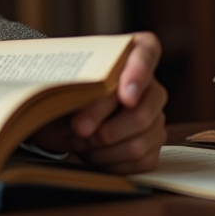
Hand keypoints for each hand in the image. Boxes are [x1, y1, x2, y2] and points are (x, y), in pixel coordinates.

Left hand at [28, 31, 167, 173]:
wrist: (59, 114)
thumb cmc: (63, 91)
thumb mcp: (60, 83)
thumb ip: (73, 86)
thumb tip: (77, 115)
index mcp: (132, 55)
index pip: (146, 53)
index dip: (138, 74)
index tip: (124, 96)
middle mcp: (150, 86)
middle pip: (141, 111)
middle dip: (106, 126)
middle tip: (78, 128)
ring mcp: (155, 117)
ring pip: (139, 141)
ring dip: (103, 147)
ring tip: (79, 141)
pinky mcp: (153, 145)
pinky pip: (140, 160)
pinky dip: (110, 162)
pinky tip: (92, 153)